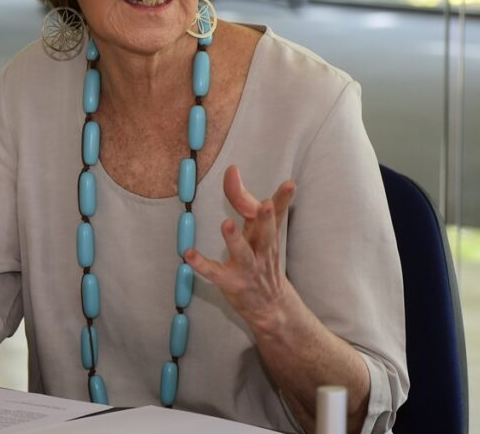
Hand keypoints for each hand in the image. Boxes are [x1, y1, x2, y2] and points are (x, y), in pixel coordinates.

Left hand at [185, 165, 295, 331]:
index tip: (290, 184)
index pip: (277, 214)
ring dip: (235, 240)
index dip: (282, 199)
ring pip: (243, 254)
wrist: (272, 307)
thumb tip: (233, 172)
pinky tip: (188, 254)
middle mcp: (262, 251)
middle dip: (266, 219)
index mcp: (269, 236)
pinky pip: (214, 273)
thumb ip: (246, 202)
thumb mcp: (260, 232)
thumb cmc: (263, 260)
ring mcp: (248, 268)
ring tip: (226, 224)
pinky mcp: (231, 282)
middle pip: (267, 234)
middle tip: (266, 204)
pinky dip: (201, 264)